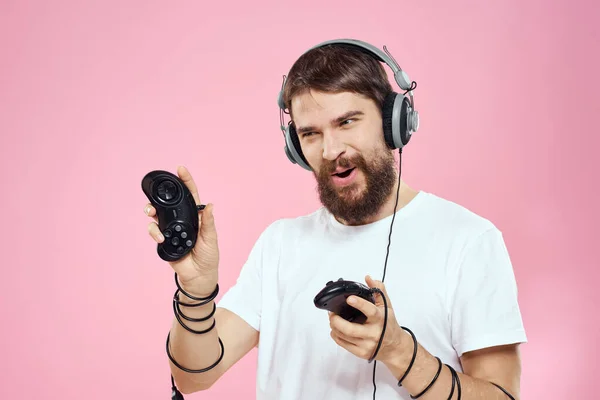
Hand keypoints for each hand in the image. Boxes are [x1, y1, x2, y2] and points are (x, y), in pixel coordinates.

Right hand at [144, 165, 218, 296]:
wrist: (198, 275)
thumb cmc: (208, 256)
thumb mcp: (211, 238)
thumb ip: (208, 222)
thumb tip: (210, 205)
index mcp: (195, 216)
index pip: (190, 195)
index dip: (186, 182)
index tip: (180, 169)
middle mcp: (181, 220)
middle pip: (168, 203)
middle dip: (160, 196)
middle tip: (156, 195)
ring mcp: (171, 229)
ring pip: (157, 214)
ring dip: (151, 211)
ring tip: (150, 213)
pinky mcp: (163, 239)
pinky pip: (154, 230)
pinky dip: (154, 231)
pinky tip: (160, 237)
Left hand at [329, 275, 406, 362]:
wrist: (394, 346)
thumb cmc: (389, 324)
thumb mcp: (387, 306)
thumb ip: (378, 290)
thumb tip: (368, 278)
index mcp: (380, 318)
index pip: (370, 310)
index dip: (359, 304)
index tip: (349, 298)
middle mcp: (374, 333)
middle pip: (350, 329)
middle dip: (336, 320)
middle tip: (331, 313)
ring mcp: (367, 344)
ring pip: (344, 336)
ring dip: (334, 327)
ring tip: (333, 319)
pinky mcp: (361, 353)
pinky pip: (344, 344)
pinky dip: (336, 336)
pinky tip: (335, 329)